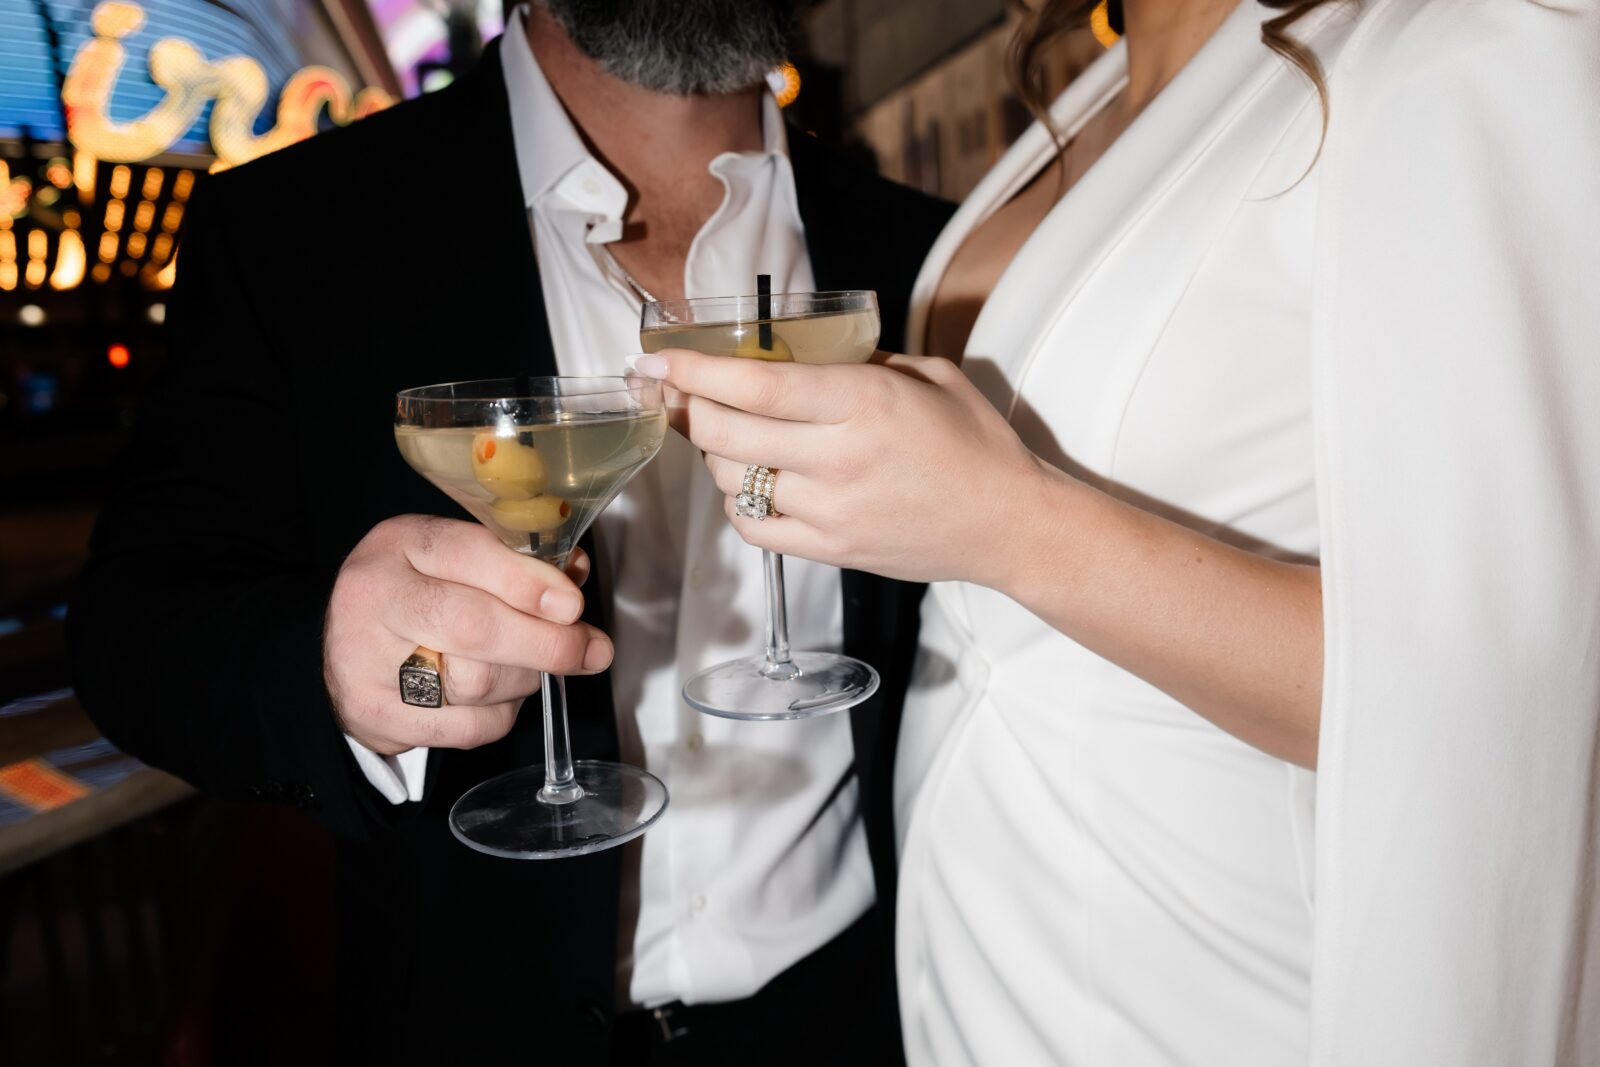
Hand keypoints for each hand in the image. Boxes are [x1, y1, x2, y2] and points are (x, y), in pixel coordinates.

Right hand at [324, 515, 611, 755]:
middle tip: (590, 651)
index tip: (572, 605)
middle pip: (474, 627)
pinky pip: (469, 727)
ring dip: (525, 678)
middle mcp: (375, 597)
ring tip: (528, 665)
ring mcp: (366, 661)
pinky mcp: (376, 717)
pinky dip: (501, 714)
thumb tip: (576, 575)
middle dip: (545, 643)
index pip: (468, 554)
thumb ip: (518, 563)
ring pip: (478, 682)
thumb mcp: (458, 559)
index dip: (528, 582)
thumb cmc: (419, 594)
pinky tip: (496, 696)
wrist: (345, 648)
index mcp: (401, 544)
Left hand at [637, 349, 1048, 585]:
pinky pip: (754, 527)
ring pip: (733, 480)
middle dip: (690, 409)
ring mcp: (831, 511)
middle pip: (728, 434)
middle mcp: (839, 457)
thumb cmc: (974, 443)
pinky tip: (754, 482)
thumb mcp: (927, 374)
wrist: (1007, 524)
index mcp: (864, 402)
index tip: (661, 359)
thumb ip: (860, 359)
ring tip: (728, 435)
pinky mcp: (830, 550)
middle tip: (678, 393)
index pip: (757, 386)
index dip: (698, 372)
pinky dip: (739, 502)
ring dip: (716, 454)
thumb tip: (794, 349)